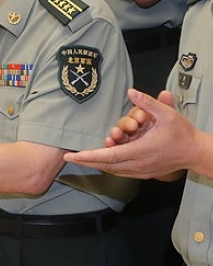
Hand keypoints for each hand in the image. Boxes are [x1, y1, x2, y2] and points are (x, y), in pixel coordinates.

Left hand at [64, 90, 199, 177]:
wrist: (196, 152)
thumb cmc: (183, 133)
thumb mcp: (167, 114)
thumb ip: (148, 102)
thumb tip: (131, 92)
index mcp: (141, 150)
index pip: (109, 156)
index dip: (89, 156)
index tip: (73, 155)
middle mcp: (139, 164)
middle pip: (106, 165)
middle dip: (86, 161)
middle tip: (69, 157)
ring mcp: (142, 171)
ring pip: (113, 170)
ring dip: (97, 164)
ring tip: (81, 158)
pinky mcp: (145, 173)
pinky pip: (122, 171)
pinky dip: (109, 166)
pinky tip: (101, 162)